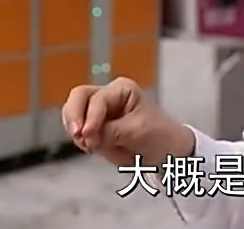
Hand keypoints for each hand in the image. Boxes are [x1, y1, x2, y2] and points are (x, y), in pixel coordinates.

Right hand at [62, 77, 195, 166]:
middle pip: (78, 97)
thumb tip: (87, 137)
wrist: (168, 153)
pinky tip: (92, 148)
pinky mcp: (95, 127)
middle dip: (74, 115)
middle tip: (76, 135)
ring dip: (77, 130)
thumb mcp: (137, 132)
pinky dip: (81, 139)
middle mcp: (108, 96)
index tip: (88, 136)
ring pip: (74, 113)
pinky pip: (79, 131)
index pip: (97, 99)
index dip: (91, 117)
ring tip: (89, 146)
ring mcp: (99, 112)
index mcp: (122, 89)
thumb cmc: (159, 135)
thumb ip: (110, 132)